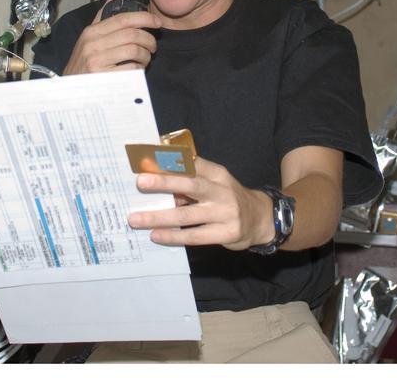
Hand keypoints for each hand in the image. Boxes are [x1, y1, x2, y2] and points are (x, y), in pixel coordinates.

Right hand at [62, 7, 162, 74]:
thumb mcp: (87, 39)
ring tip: (145, 59)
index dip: (143, 18)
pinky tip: (137, 70)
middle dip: (149, 39)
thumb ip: (101, 18)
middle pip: (132, 35)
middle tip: (152, 46)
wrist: (70, 89)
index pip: (122, 19)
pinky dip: (140, 69)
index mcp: (92, 32)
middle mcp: (93, 44)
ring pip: (134, 50)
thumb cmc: (82, 63)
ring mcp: (97, 61)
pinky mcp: (104, 77)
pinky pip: (131, 69)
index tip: (156, 22)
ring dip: (146, 55)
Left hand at [127, 157, 273, 249]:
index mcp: (217, 173)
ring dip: (159, 217)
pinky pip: (194, 236)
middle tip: (141, 182)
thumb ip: (192, 181)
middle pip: (191, 184)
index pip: (193, 163)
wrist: (260, 219)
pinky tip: (156, 235)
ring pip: (187, 215)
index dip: (172, 160)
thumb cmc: (227, 198)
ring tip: (136, 219)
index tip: (150, 159)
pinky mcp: (225, 233)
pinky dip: (173, 236)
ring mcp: (225, 213)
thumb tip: (158, 180)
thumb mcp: (215, 183)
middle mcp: (222, 191)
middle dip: (165, 182)